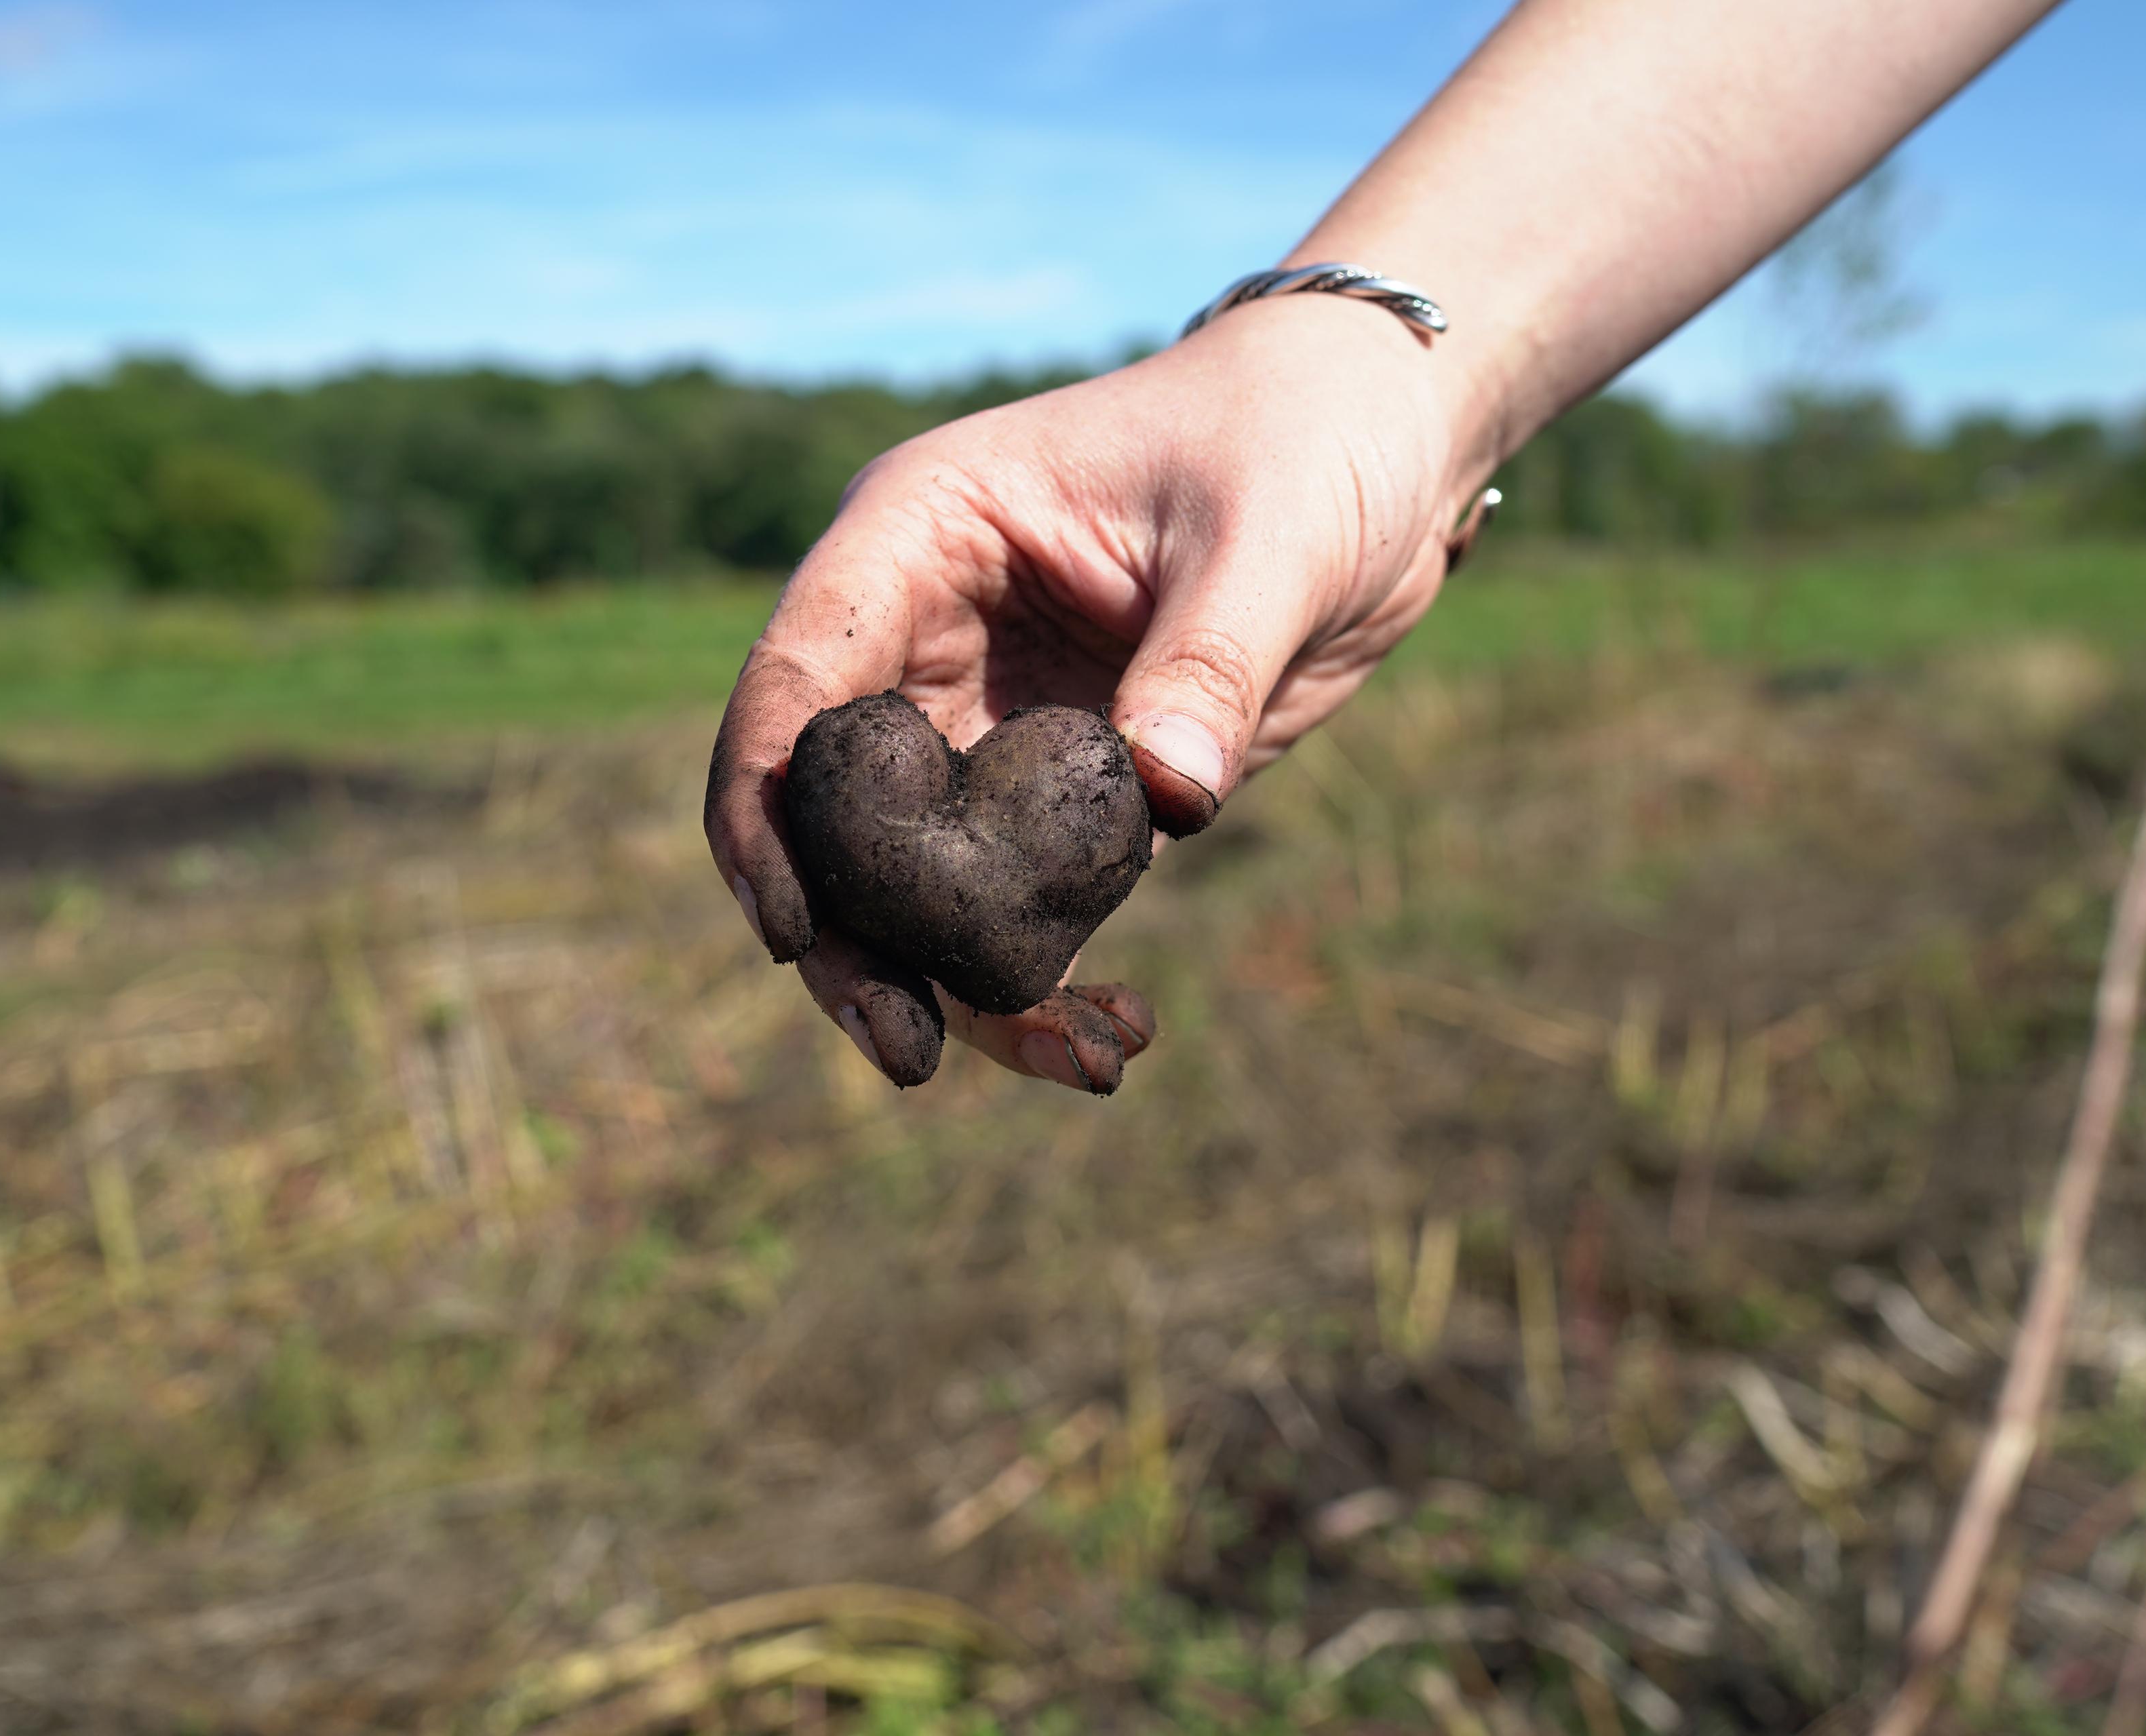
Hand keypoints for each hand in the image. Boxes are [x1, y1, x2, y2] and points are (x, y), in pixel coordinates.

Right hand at [703, 298, 1495, 1088]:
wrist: (1377, 445)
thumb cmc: (1305, 442)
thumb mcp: (1272, 539)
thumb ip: (1210, 662)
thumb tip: (1167, 803)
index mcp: (920, 533)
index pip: (798, 680)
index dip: (769, 809)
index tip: (796, 929)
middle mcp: (925, 633)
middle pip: (829, 810)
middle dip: (853, 940)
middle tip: (906, 1051)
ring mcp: (984, 717)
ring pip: (912, 881)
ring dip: (957, 985)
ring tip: (1071, 1064)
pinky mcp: (1052, 787)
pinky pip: (1012, 905)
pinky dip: (1044, 979)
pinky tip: (1113, 1036)